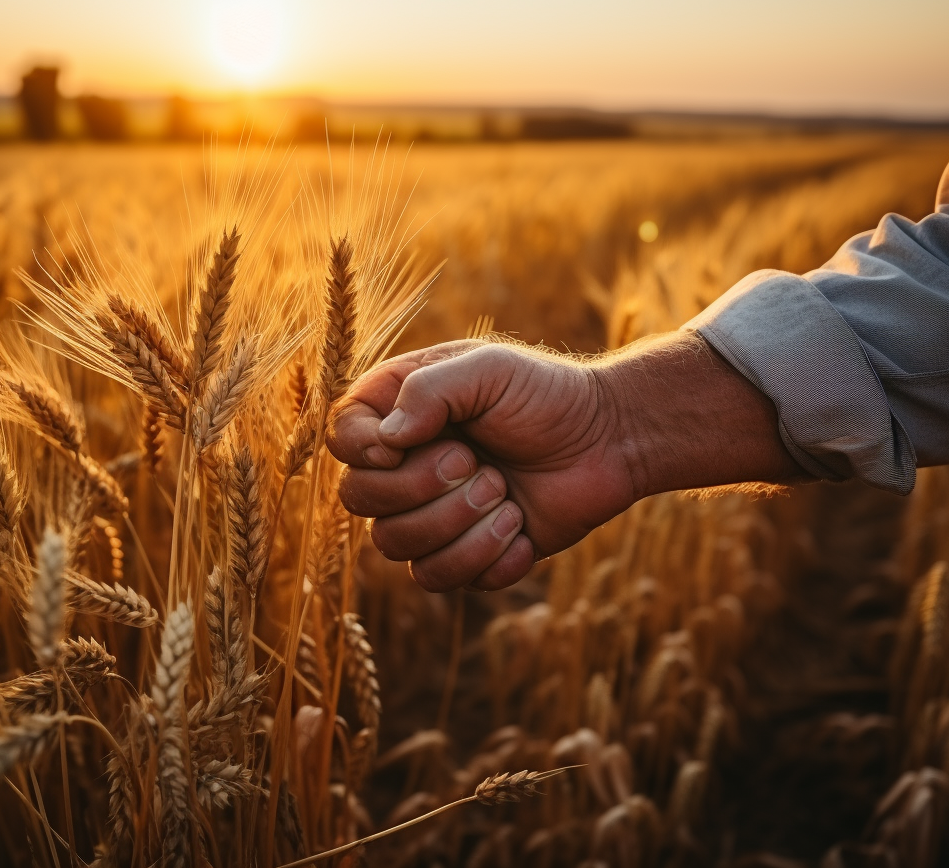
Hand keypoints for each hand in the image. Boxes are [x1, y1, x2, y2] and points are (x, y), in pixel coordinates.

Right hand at [327, 332, 804, 592]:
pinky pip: (440, 579)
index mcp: (397, 412)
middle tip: (481, 465)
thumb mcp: (489, 370)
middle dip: (424, 489)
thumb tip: (387, 439)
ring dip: (459, 525)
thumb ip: (430, 390)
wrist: (608, 442)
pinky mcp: (462, 555)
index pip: (341, 438)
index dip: (364, 450)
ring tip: (506, 496)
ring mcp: (428, 514)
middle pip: (359, 499)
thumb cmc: (545, 395)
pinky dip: (486, 557)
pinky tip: (521, 528)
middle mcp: (402, 466)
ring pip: (395, 548)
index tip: (413, 442)